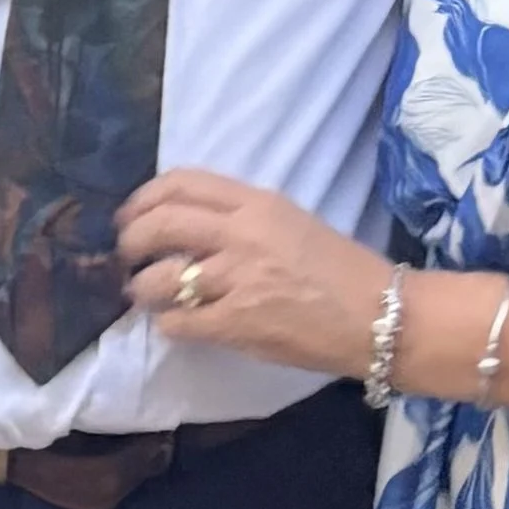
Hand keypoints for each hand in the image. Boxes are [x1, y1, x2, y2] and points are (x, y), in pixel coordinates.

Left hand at [118, 169, 385, 377]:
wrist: (380, 317)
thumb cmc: (343, 271)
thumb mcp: (292, 223)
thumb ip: (242, 219)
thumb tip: (190, 227)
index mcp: (257, 204)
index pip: (180, 183)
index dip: (143, 199)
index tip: (131, 215)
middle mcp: (240, 235)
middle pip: (157, 225)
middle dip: (129, 242)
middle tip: (127, 257)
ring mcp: (236, 281)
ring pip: (157, 279)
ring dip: (141, 289)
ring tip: (145, 295)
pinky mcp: (236, 325)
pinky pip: (177, 322)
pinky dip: (168, 324)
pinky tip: (178, 324)